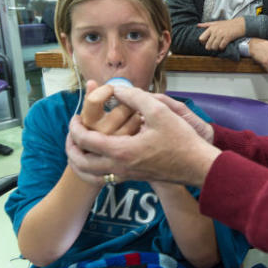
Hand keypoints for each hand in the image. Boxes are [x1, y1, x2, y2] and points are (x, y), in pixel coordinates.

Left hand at [66, 85, 219, 186]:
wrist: (197, 166)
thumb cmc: (181, 139)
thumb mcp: (159, 110)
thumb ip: (134, 96)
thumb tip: (116, 89)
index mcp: (121, 150)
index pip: (85, 140)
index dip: (75, 126)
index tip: (76, 116)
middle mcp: (119, 167)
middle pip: (80, 163)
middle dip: (70, 147)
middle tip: (72, 133)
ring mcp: (126, 176)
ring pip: (89, 175)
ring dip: (79, 161)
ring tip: (79, 147)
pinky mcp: (133, 178)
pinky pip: (103, 178)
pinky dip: (93, 169)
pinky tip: (100, 154)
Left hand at [197, 17, 244, 51]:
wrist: (240, 24)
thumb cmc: (227, 24)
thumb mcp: (216, 22)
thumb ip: (206, 24)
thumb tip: (197, 25)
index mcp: (211, 28)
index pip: (201, 38)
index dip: (204, 42)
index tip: (207, 42)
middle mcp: (215, 31)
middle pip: (207, 45)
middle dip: (210, 47)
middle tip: (214, 46)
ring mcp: (221, 34)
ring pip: (214, 47)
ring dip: (216, 48)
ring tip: (219, 46)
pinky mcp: (227, 38)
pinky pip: (221, 47)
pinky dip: (222, 48)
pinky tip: (224, 46)